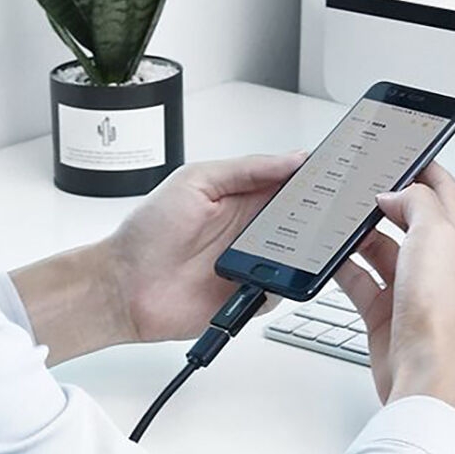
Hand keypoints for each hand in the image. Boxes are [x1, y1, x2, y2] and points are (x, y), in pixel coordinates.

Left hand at [11, 152, 304, 363]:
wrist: (122, 287)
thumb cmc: (147, 233)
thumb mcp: (194, 181)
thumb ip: (246, 168)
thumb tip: (292, 158)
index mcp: (245, 196)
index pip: (293, 183)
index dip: (315, 177)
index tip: (332, 172)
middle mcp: (255, 229)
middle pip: (306, 219)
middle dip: (320, 213)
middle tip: (328, 207)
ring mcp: (256, 262)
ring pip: (301, 255)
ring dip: (305, 250)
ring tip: (301, 242)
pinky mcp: (252, 294)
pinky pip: (285, 289)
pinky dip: (286, 283)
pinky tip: (274, 274)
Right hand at [334, 163, 454, 412]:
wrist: (426, 373)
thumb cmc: (442, 312)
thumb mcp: (435, 234)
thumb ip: (417, 202)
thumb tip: (397, 192)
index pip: (443, 189)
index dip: (423, 167)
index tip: (399, 152)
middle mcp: (437, 261)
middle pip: (409, 217)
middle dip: (383, 200)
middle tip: (358, 186)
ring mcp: (411, 286)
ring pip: (381, 248)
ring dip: (359, 234)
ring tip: (339, 219)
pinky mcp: (387, 311)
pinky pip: (361, 280)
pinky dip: (344, 267)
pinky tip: (329, 258)